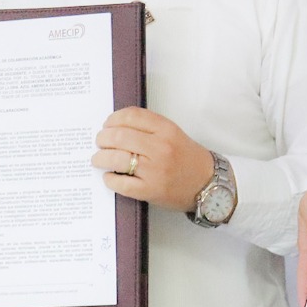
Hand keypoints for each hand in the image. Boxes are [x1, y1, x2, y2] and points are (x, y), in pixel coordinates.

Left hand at [92, 107, 214, 212]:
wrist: (207, 184)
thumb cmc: (188, 159)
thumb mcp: (173, 133)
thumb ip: (149, 127)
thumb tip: (116, 127)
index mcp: (166, 130)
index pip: (131, 116)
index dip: (113, 119)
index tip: (108, 124)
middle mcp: (160, 148)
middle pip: (119, 136)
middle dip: (103, 138)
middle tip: (100, 142)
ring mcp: (155, 170)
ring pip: (116, 158)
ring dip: (101, 158)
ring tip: (99, 159)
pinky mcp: (150, 190)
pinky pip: (121, 183)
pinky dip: (109, 179)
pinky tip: (109, 177)